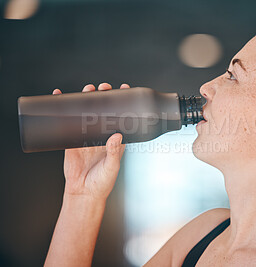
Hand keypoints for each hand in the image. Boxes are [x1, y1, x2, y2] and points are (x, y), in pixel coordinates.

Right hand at [52, 83, 129, 201]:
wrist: (83, 193)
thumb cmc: (102, 182)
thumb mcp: (112, 167)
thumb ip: (114, 152)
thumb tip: (117, 136)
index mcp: (115, 141)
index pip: (120, 117)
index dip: (122, 103)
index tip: (124, 90)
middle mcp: (101, 136)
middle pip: (102, 112)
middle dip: (103, 97)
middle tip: (103, 88)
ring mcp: (86, 137)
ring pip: (86, 114)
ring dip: (86, 101)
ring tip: (87, 90)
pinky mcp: (71, 141)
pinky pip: (67, 123)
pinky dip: (63, 110)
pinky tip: (60, 99)